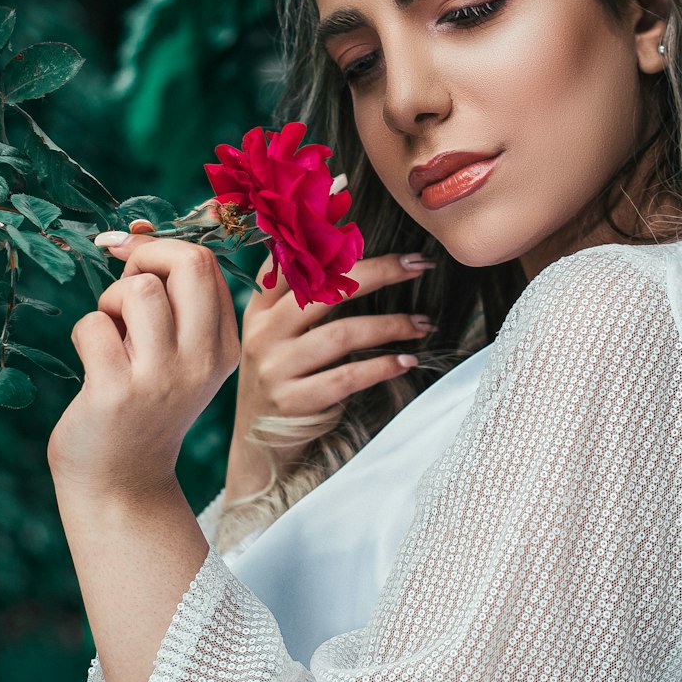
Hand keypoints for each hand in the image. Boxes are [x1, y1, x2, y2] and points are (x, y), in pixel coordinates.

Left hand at [48, 234, 240, 501]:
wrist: (121, 482)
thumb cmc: (142, 404)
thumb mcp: (173, 351)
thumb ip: (165, 292)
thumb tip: (136, 227)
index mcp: (225, 347)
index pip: (207, 264)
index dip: (162, 247)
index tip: (132, 256)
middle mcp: (203, 360)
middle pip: (188, 263)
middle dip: (144, 257)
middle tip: (123, 287)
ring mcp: (163, 377)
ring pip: (137, 290)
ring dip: (110, 301)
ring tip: (111, 334)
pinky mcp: (118, 391)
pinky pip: (93, 325)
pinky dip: (85, 334)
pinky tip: (94, 364)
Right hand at [227, 247, 436, 486]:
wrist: (257, 448)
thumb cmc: (282, 379)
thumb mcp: (277, 335)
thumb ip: (301, 296)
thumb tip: (349, 247)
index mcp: (260, 308)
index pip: (295, 262)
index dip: (337, 244)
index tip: (376, 232)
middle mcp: (263, 333)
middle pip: (325, 289)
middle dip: (379, 272)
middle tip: (419, 265)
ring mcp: (275, 369)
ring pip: (342, 334)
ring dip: (391, 324)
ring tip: (423, 324)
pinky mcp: (292, 403)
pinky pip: (346, 377)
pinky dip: (382, 367)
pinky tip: (407, 362)